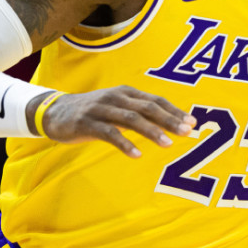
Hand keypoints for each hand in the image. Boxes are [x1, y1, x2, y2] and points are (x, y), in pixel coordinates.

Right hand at [33, 86, 196, 156]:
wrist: (55, 112)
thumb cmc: (93, 113)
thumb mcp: (117, 108)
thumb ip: (138, 114)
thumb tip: (168, 125)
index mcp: (126, 92)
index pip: (155, 100)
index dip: (174, 111)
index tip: (193, 122)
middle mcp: (116, 97)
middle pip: (147, 107)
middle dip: (169, 120)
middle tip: (187, 132)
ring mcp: (101, 109)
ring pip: (131, 119)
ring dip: (151, 131)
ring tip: (168, 144)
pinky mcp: (87, 123)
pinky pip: (109, 133)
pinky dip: (125, 144)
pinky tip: (137, 155)